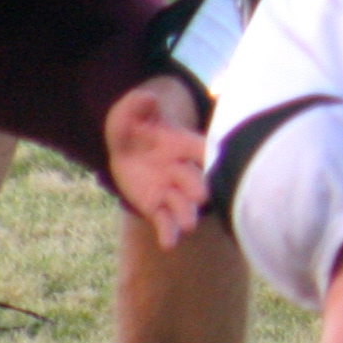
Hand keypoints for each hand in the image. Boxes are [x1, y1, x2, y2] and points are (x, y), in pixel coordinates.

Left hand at [106, 79, 206, 249]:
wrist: (126, 147)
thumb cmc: (134, 125)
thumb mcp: (130, 111)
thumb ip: (138, 105)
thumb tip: (147, 98)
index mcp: (181, 143)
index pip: (201, 149)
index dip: (210, 155)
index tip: (217, 160)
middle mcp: (182, 169)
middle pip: (195, 179)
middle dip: (198, 187)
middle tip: (201, 196)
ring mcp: (171, 190)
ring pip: (183, 204)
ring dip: (187, 213)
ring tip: (188, 225)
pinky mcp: (157, 207)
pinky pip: (165, 222)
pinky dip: (168, 233)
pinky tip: (168, 244)